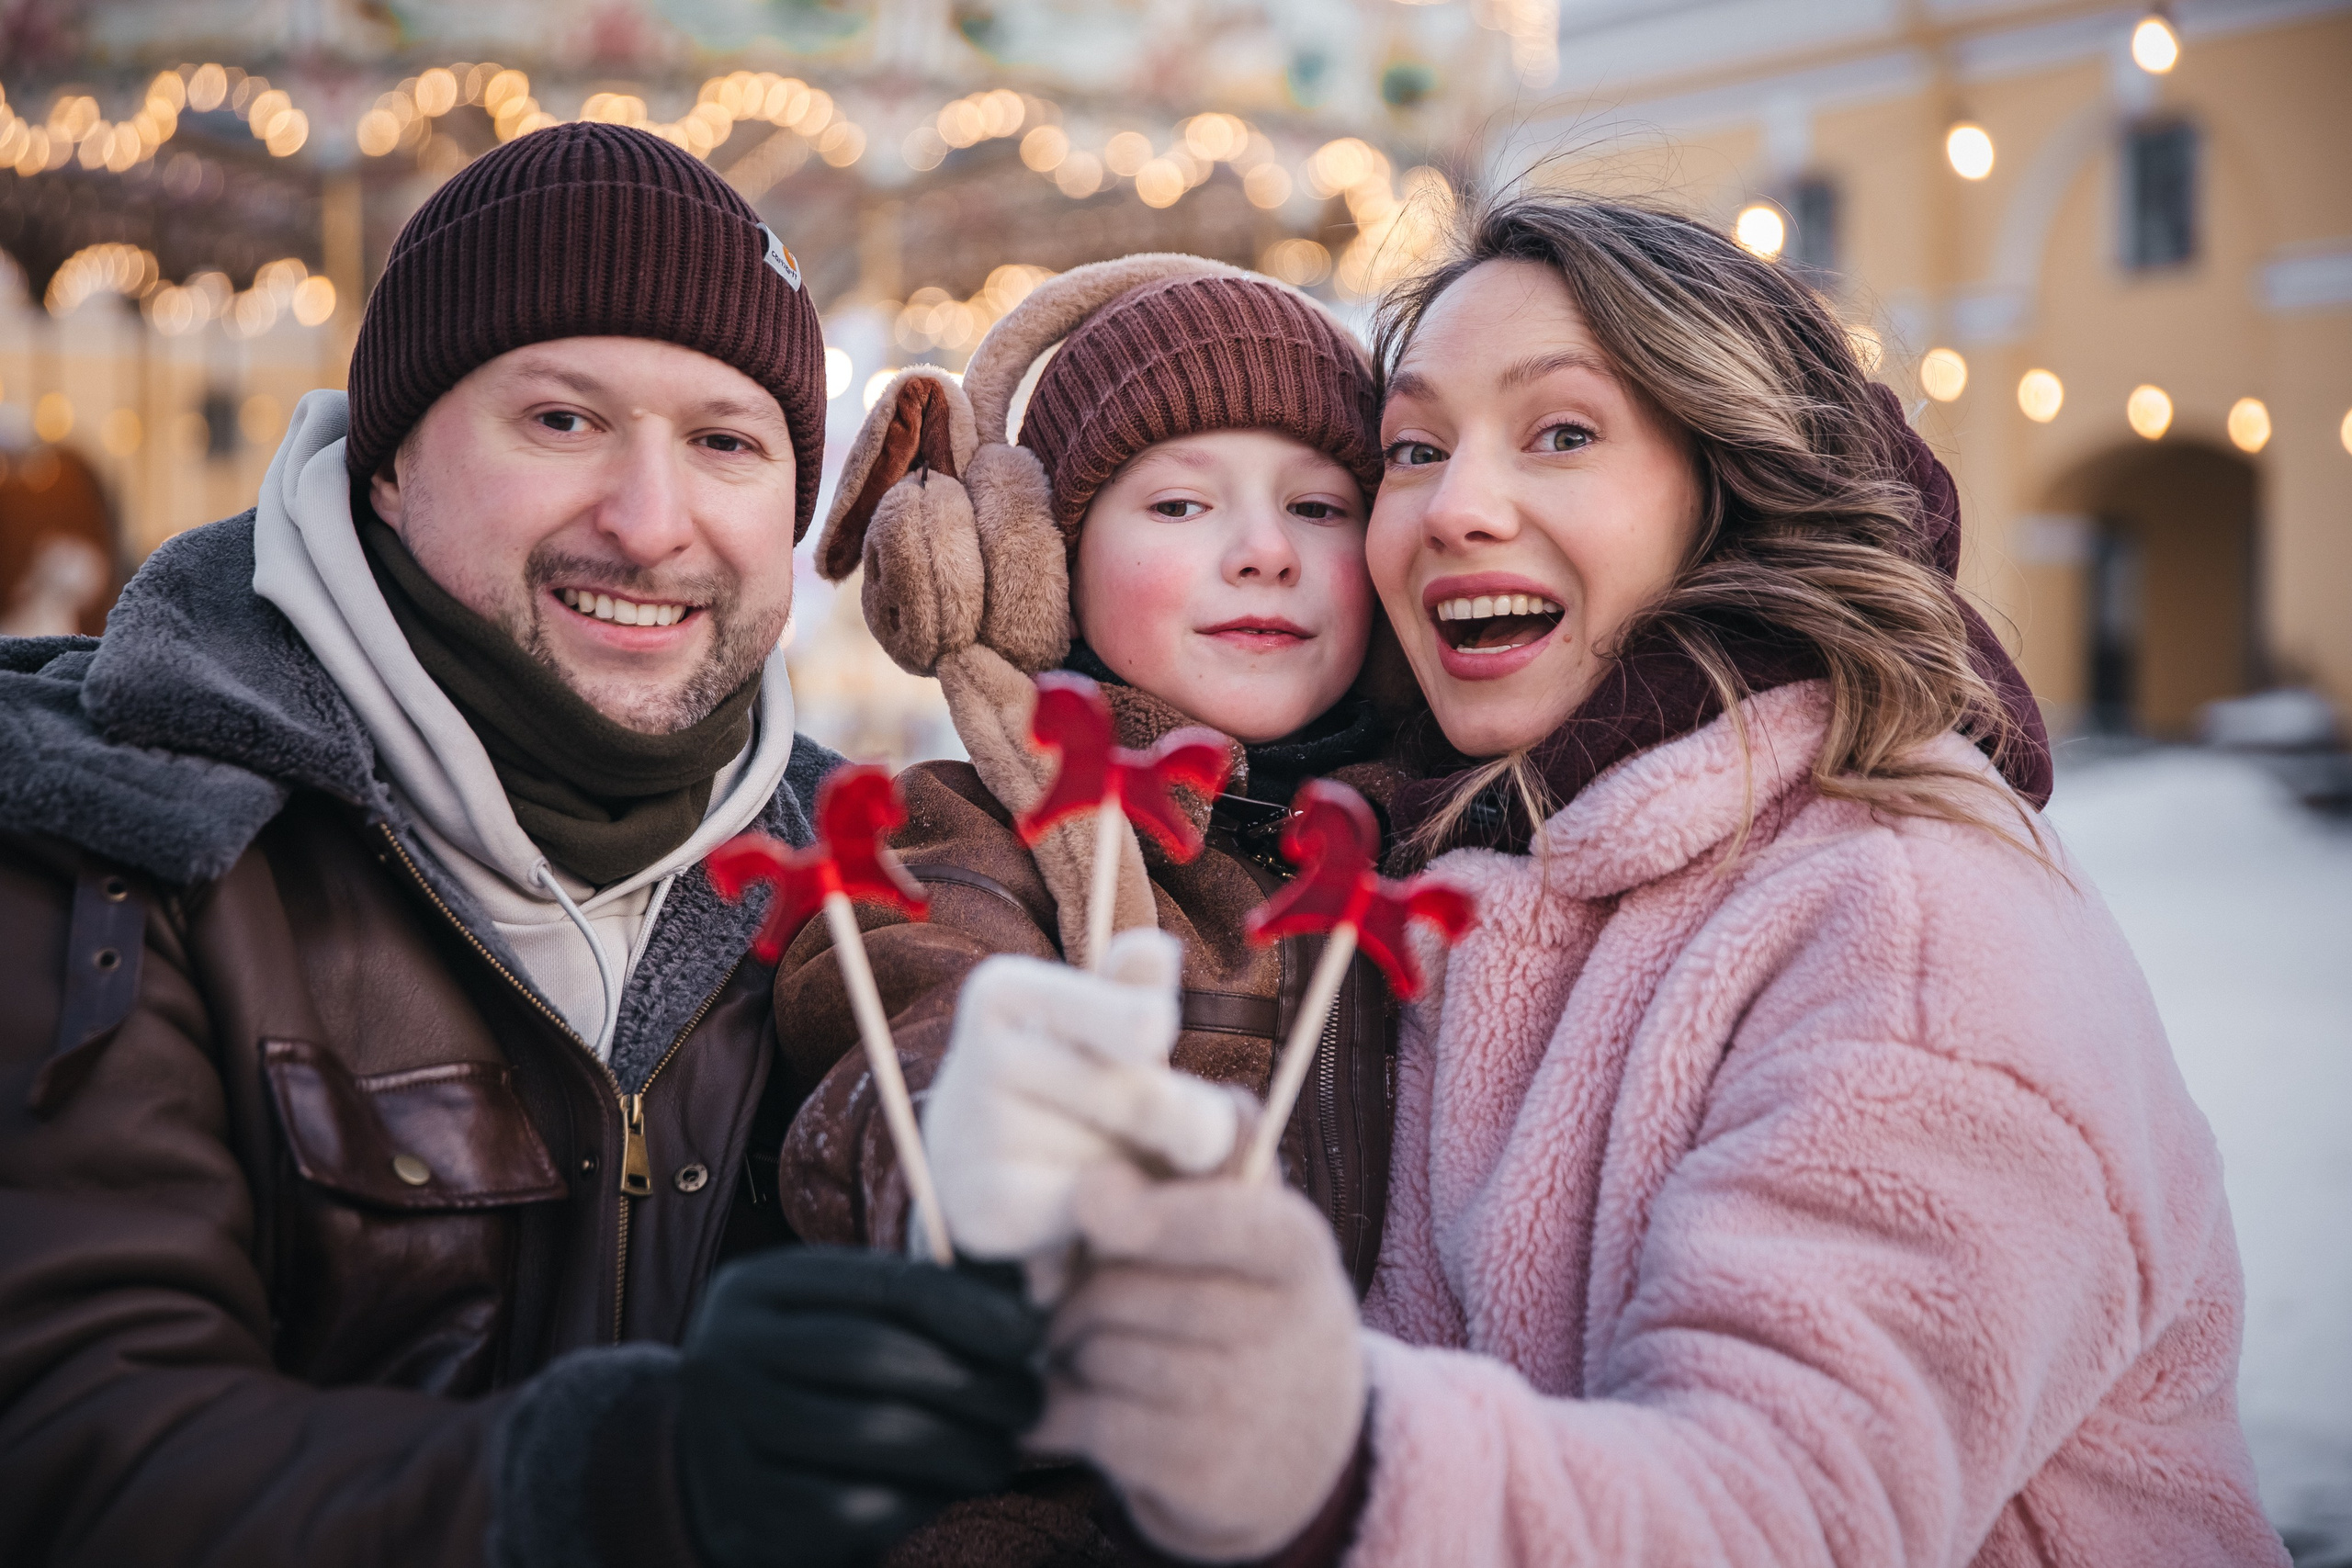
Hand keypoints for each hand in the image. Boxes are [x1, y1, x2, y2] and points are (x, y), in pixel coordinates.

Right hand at [675, 1247, 1043, 1567]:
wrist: (721, 1478)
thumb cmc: (813, 1391)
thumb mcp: (843, 1327)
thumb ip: (912, 1310)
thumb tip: (1024, 1310)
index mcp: (760, 1287)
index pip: (881, 1282)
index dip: (966, 1306)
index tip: (1030, 1335)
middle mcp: (722, 1348)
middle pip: (870, 1352)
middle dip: (967, 1381)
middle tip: (1026, 1403)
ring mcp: (718, 1430)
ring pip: (865, 1429)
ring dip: (954, 1446)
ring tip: (996, 1455)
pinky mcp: (736, 1508)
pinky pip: (846, 1504)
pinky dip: (914, 1501)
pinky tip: (942, 1496)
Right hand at [925, 928, 1244, 1282]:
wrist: (979, 1164)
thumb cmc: (1066, 1078)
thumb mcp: (1102, 1027)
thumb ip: (1135, 993)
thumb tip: (1157, 948)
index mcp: (1006, 990)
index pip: (1120, 1012)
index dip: (1152, 1029)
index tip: (1160, 1035)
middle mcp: (979, 1056)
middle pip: (1139, 1096)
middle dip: (1188, 1123)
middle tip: (1204, 1134)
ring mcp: (976, 1137)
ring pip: (1117, 1159)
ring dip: (1145, 1172)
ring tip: (1124, 1162)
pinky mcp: (981, 1205)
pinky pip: (1089, 1211)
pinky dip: (1112, 1214)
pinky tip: (1101, 1206)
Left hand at [1033, 1164, 1366, 1562]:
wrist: (1305, 1451)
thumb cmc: (1255, 1307)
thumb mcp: (1261, 1225)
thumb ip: (1210, 1154)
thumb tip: (1132, 1109)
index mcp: (1296, 1248)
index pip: (1220, 1219)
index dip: (1144, 1212)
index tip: (1090, 1199)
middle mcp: (1281, 1329)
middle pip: (1121, 1291)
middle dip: (1078, 1291)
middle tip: (1074, 1295)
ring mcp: (1245, 1408)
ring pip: (1099, 1354)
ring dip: (1068, 1351)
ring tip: (1086, 1349)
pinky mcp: (1204, 1476)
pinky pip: (1090, 1421)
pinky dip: (1056, 1410)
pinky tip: (1063, 1403)